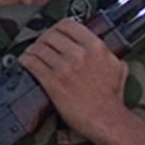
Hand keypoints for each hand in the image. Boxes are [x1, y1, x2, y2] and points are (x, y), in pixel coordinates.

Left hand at [18, 18, 131, 144]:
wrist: (106, 119)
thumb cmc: (112, 98)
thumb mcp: (118, 67)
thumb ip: (108, 53)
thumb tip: (102, 47)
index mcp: (95, 47)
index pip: (69, 25)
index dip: (58, 27)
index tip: (55, 32)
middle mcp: (79, 54)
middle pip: (50, 35)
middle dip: (43, 39)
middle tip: (42, 44)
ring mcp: (64, 67)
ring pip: (39, 48)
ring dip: (32, 50)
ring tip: (31, 53)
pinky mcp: (52, 82)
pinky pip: (32, 63)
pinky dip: (25, 60)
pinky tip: (25, 62)